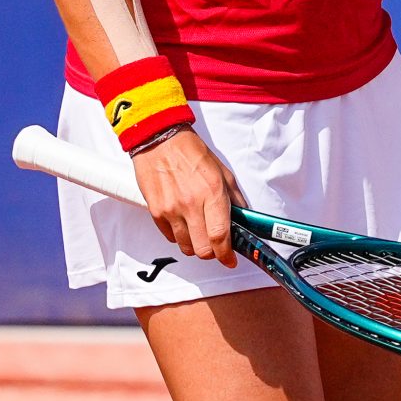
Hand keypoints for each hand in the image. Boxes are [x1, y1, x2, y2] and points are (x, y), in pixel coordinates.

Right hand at [131, 128, 246, 267]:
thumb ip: (235, 198)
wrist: (159, 140)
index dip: (227, 254)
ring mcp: (171, 209)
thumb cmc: (191, 152)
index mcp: (212, 192)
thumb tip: (245, 219)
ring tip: (199, 230)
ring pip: (186, 247)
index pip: (220, 236)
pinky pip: (170, 238)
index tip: (230, 259)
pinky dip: (179, 236)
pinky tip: (183, 221)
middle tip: (215, 244)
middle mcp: (191, 204)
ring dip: (195, 245)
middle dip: (212, 251)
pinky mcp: (156, 212)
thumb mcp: (222, 171)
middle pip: (203, 249)